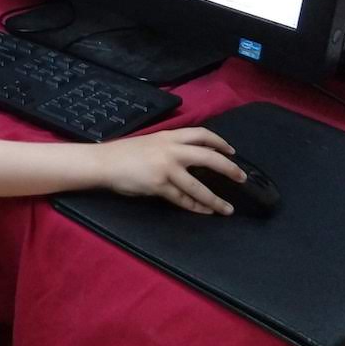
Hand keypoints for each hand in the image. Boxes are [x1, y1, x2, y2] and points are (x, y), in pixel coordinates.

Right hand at [96, 127, 244, 214]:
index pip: (201, 134)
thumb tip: (190, 157)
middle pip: (208, 157)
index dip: (220, 143)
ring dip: (215, 199)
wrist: (103, 162)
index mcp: (168, 137)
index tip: (232, 151)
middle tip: (241, 178)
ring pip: (198, 186)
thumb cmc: (123, 153)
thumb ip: (169, 147)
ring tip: (227, 209)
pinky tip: (205, 211)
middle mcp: (170, 150)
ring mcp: (166, 169)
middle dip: (228, 169)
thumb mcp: (150, 142)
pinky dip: (195, 207)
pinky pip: (182, 199)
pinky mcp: (159, 186)